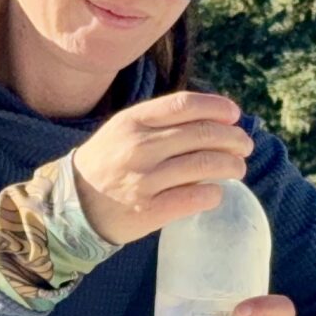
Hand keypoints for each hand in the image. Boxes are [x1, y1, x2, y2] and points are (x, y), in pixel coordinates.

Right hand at [66, 90, 253, 246]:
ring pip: (205, 165)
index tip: (234, 115)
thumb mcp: (122, 131)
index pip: (185, 105)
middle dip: (234, 139)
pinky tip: (215, 193)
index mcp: (133, 122)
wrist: (70, 206)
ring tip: (237, 169)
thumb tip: (210, 120)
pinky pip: (194, 197)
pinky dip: (213, 194)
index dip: (217, 108)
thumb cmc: (105, 165)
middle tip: (244, 146)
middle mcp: (139, 147)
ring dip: (231, 166)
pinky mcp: (148, 211)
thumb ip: (159, 122)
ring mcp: (143, 180)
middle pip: (202, 134)